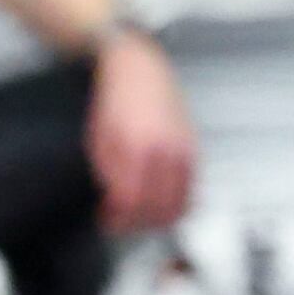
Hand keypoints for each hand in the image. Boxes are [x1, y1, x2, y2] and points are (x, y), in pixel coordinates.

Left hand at [83, 32, 194, 234]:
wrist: (142, 70)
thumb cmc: (116, 100)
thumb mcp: (99, 140)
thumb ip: (109, 175)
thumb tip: (113, 206)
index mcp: (140, 149)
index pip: (133, 202)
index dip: (118, 219)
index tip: (106, 220)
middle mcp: (168, 151)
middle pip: (162, 210)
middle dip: (140, 224)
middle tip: (122, 223)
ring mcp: (186, 150)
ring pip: (183, 203)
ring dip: (161, 216)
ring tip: (141, 214)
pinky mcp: (195, 148)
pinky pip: (192, 187)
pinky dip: (177, 200)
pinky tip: (159, 196)